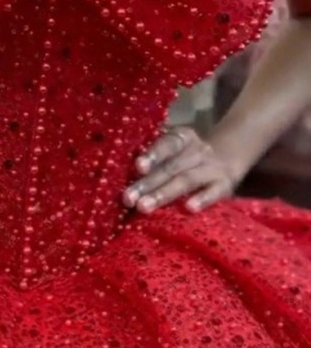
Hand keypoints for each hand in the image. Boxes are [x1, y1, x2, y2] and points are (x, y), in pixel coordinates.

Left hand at [123, 127, 239, 213]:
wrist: (229, 156)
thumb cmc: (185, 157)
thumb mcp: (173, 149)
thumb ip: (152, 155)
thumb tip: (117, 167)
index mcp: (182, 139)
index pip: (166, 144)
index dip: (153, 154)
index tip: (138, 166)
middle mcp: (197, 151)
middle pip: (170, 167)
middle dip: (147, 184)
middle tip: (128, 198)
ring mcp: (212, 168)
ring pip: (186, 181)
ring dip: (164, 194)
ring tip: (143, 207)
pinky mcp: (225, 186)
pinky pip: (215, 192)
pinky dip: (203, 199)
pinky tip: (189, 208)